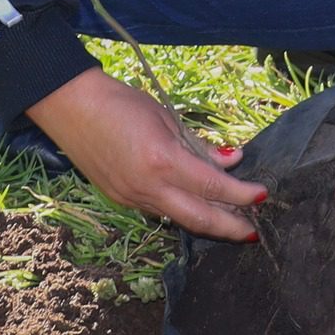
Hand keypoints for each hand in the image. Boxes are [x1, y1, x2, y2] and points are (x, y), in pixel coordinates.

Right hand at [27, 67, 264, 241]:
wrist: (70, 107)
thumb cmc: (121, 102)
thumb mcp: (166, 117)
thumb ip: (199, 145)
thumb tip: (232, 161)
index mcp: (162, 161)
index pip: (212, 186)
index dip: (241, 194)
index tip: (263, 194)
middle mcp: (148, 188)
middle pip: (198, 218)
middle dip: (230, 228)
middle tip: (254, 232)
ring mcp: (131, 199)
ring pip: (178, 218)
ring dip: (207, 221)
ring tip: (230, 220)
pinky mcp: (120, 200)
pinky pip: (158, 211)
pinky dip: (181, 210)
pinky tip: (194, 204)